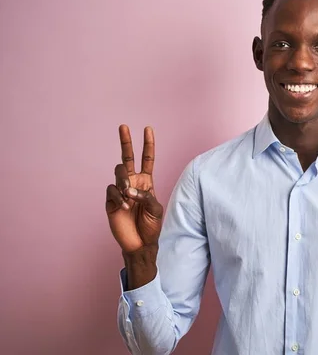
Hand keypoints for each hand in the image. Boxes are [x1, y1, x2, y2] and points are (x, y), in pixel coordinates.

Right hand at [105, 125, 163, 254]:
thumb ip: (146, 196)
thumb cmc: (151, 226)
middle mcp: (133, 182)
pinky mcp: (111, 200)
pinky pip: (112, 190)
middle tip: (123, 126)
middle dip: (126, 141)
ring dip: (124, 181)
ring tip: (129, 196)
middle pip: (127, 158)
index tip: (148, 129)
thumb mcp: (155, 209)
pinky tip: (125, 208)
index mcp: (146, 182)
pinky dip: (119, 197)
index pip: (147, 159)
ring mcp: (120, 190)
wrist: (139, 243)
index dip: (148, 144)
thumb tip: (129, 189)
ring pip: (118, 172)